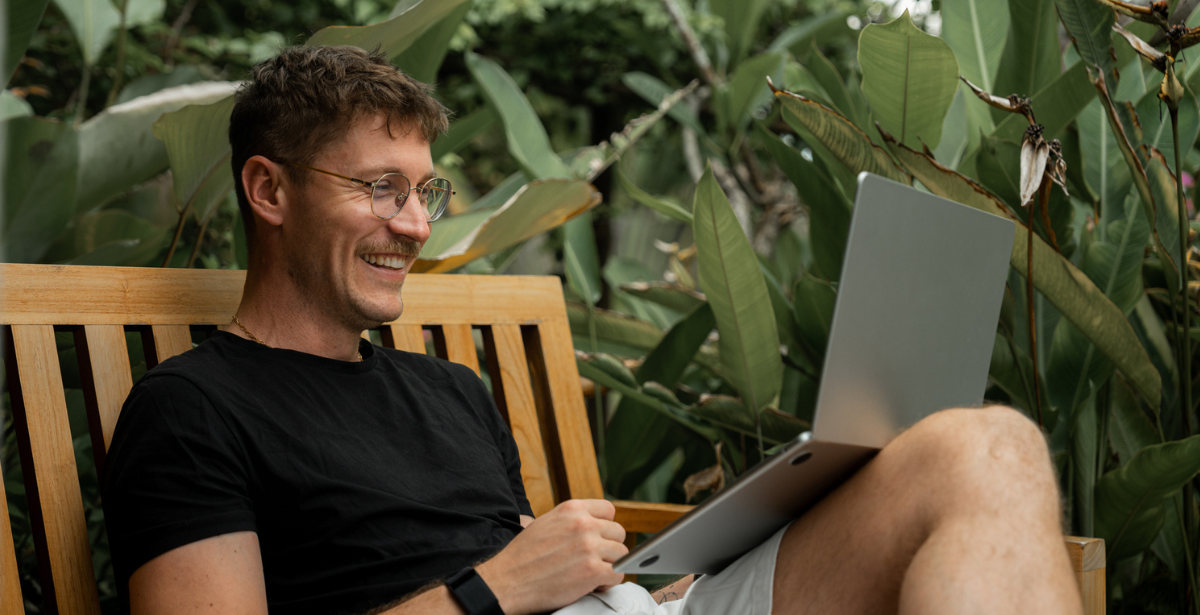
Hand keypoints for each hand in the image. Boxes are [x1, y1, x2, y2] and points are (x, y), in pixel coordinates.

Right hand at [476, 499, 626, 614]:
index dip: (606, 527)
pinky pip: (618, 575)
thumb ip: (571, 521)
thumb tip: (591, 524)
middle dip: (609, 549)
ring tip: (592, 574)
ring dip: (610, 566)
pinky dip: (608, 582)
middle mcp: (583, 524)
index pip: (609, 510)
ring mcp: (589, 547)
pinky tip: (593, 585)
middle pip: (618, 533)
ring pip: (622, 554)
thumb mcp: (546, 523)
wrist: (507, 581)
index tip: (599, 539)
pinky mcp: (592, 570)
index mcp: (572, 509)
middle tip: (595, 561)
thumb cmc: (523, 556)